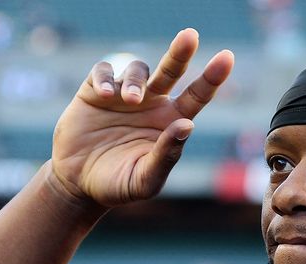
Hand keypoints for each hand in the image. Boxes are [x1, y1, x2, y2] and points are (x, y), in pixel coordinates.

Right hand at [51, 28, 233, 206]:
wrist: (78, 185)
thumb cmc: (118, 185)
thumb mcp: (146, 179)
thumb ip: (167, 156)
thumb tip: (188, 125)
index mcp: (171, 122)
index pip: (197, 95)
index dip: (212, 77)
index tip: (227, 58)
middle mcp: (152, 103)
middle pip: (172, 70)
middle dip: (181, 52)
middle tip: (190, 36)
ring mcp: (124, 95)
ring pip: (138, 69)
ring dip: (136, 80)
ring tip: (129, 100)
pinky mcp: (95, 92)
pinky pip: (104, 71)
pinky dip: (106, 78)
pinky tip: (105, 95)